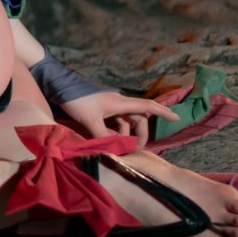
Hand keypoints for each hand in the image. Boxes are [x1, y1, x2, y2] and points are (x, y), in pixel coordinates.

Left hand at [59, 90, 178, 141]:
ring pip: (125, 122)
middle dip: (139, 135)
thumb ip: (103, 137)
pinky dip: (114, 131)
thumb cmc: (77, 100)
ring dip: (125, 135)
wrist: (60, 86)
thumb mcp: (90, 121)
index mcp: (120, 103)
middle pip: (138, 119)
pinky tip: (107, 140)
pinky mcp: (101, 109)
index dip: (163, 112)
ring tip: (118, 148)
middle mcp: (118, 103)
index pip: (147, 106)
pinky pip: (114, 122)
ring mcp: (110, 106)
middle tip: (135, 150)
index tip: (177, 118)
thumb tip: (114, 150)